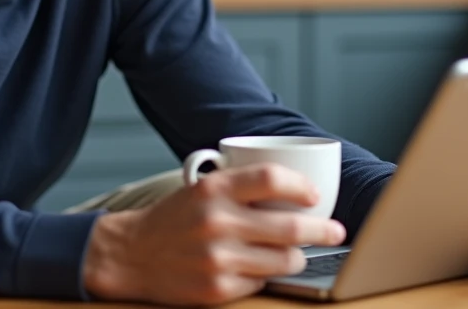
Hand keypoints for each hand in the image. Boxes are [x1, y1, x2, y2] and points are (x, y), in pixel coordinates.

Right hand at [82, 163, 345, 305]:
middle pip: (291, 226)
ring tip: (295, 254)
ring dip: (297, 257)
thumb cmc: (174, 218)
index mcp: (214, 188)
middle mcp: (217, 221)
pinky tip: (255, 269)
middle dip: (322, 230)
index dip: (302, 188)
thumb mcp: (202, 188)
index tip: (315, 196)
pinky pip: (261, 282)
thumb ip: (241, 187)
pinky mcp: (217, 288)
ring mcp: (218, 258)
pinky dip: (265, 276)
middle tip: (335, 231)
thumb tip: (297, 193)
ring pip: (285, 260)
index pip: (273, 179)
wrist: (132, 254)